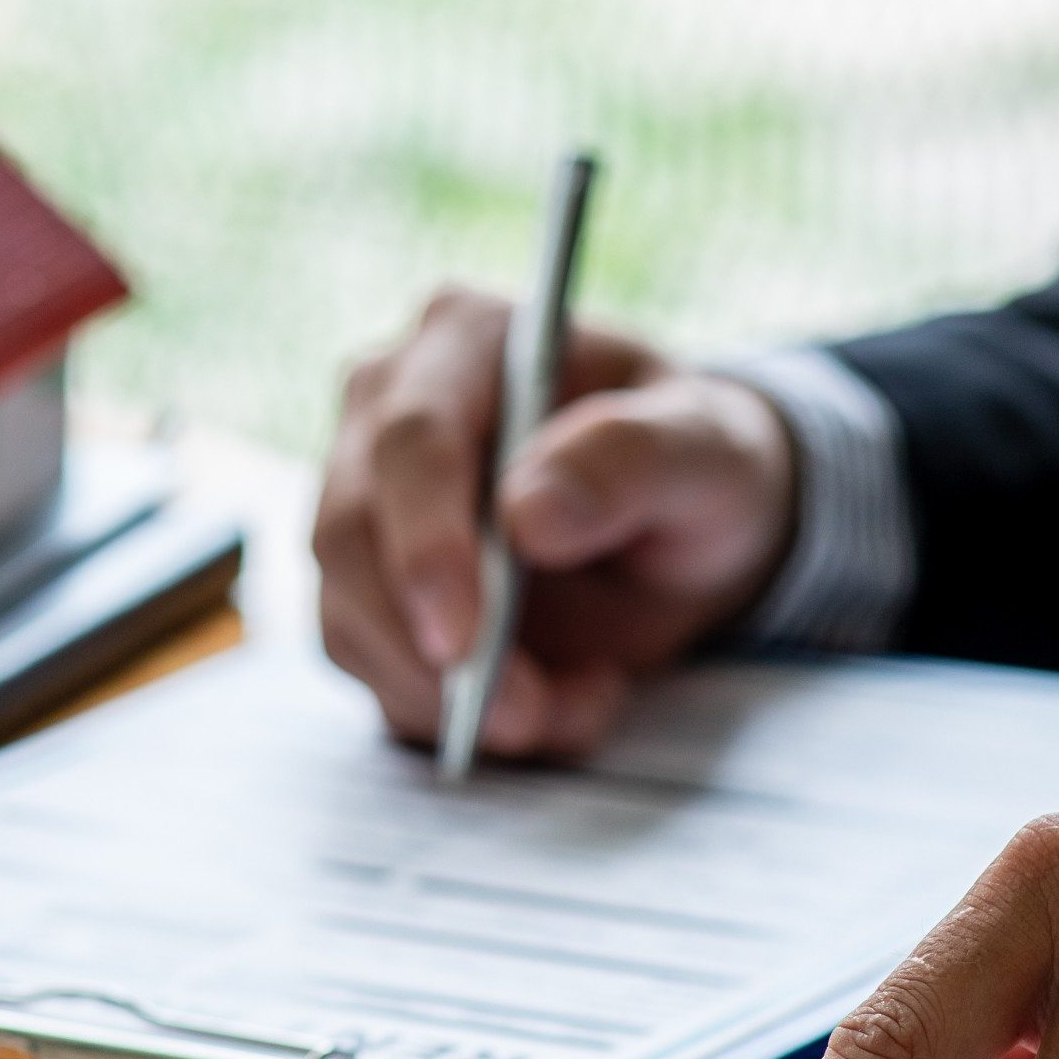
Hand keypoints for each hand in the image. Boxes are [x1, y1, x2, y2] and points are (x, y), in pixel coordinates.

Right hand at [314, 287, 797, 755]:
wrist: (687, 528)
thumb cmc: (699, 462)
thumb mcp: (711, 450)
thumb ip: (633, 460)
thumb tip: (529, 513)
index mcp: (467, 339)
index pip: (411, 438)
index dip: (425, 544)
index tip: (464, 642)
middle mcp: (388, 407)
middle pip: (349, 535)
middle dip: (428, 650)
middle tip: (526, 719)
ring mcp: (365, 499)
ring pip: (347, 617)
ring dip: (444, 697)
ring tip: (571, 710)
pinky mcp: (368, 586)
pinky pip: (373, 669)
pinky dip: (447, 715)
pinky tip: (549, 708)